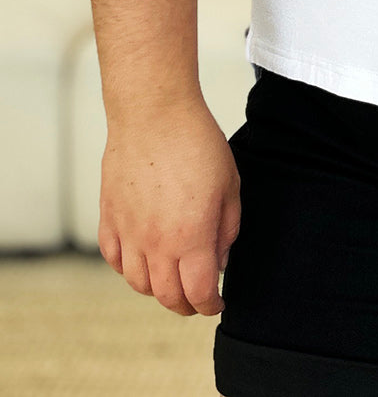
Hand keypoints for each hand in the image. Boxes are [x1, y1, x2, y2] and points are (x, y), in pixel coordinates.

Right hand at [99, 97, 240, 316]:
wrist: (154, 112)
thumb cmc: (197, 142)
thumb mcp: (230, 185)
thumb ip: (226, 230)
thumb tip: (217, 261)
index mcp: (191, 237)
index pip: (198, 293)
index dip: (210, 305)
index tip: (217, 303)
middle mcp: (156, 243)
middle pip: (167, 296)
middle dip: (186, 305)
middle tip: (197, 299)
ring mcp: (128, 232)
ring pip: (138, 283)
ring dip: (157, 289)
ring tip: (171, 280)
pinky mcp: (109, 217)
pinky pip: (114, 259)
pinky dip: (128, 268)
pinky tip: (142, 260)